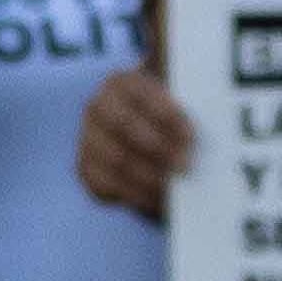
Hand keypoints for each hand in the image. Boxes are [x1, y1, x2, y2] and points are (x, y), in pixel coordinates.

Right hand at [73, 66, 194, 214]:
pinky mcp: (86, 170)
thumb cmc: (172, 113)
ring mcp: (87, 139)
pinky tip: (159, 199)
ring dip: (150, 174)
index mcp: (120, 81)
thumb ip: (187, 85)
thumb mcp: (180, 93)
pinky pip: (108, 185)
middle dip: (158, 147)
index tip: (191, 135)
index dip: (166, 114)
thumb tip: (195, 83)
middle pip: (124, 126)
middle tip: (187, 165)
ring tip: (177, 186)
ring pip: (117, 159)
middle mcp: (97, 106)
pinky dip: (135, 194)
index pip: (141, 93)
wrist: (149, 138)